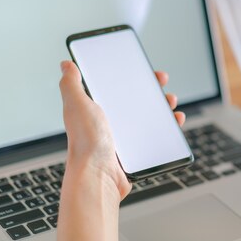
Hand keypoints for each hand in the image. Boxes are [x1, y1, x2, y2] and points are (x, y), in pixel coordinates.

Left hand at [59, 60, 184, 200]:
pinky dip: (168, 128)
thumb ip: (71, 83)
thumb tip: (66, 64)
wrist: (98, 175)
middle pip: (137, 101)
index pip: (119, 87)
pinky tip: (174, 122)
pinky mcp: (136, 152)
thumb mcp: (76, 104)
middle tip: (163, 86)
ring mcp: (124, 138)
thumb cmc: (85, 141)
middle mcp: (110, 123)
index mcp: (97, 110)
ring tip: (171, 103)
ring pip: (149, 118)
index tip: (147, 71)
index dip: (134, 77)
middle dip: (153, 91)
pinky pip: (156, 137)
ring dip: (163, 108)